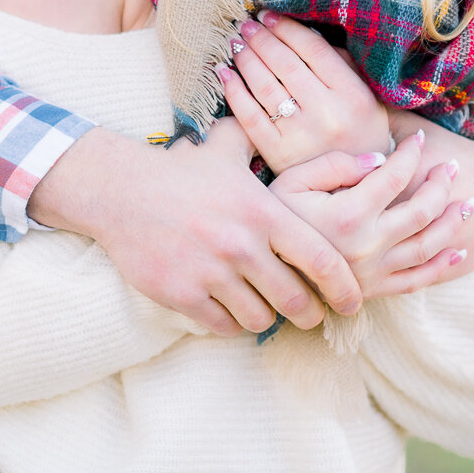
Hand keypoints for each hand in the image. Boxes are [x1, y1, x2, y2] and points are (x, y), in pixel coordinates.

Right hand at [28, 118, 362, 335]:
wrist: (121, 191)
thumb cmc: (183, 171)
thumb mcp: (230, 149)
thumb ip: (274, 146)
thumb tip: (338, 145)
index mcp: (261, 210)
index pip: (319, 258)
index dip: (343, 287)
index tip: (352, 301)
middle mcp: (240, 245)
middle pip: (296, 300)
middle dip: (310, 312)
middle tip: (311, 312)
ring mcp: (210, 273)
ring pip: (260, 319)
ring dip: (268, 317)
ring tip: (266, 305)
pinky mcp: (182, 295)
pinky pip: (224, 327)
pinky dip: (233, 322)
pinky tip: (231, 307)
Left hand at [218, 11, 390, 173]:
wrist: (359, 188)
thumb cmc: (361, 132)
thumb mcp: (368, 97)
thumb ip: (342, 65)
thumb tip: (303, 33)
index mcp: (354, 95)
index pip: (313, 49)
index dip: (286, 28)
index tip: (268, 15)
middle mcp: (328, 115)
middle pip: (285, 64)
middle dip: (261, 39)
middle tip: (246, 25)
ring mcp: (301, 136)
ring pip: (265, 87)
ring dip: (245, 60)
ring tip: (236, 43)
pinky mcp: (279, 155)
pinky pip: (250, 117)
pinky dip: (234, 92)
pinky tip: (224, 73)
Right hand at [270, 134, 467, 298]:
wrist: (258, 269)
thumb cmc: (272, 216)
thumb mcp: (292, 179)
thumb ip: (334, 165)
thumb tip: (378, 162)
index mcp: (348, 213)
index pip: (395, 176)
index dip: (413, 154)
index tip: (421, 139)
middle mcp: (366, 246)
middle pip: (421, 211)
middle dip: (442, 185)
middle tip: (453, 166)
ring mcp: (373, 273)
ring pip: (427, 246)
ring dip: (452, 223)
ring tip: (469, 202)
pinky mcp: (374, 291)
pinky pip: (417, 281)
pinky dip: (442, 266)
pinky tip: (458, 250)